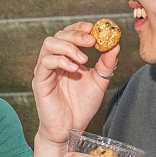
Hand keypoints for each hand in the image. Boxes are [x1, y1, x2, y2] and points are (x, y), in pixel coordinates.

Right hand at [32, 22, 120, 144]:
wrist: (70, 128)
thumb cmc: (82, 106)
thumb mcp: (99, 82)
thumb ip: (106, 64)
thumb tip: (115, 45)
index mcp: (67, 58)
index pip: (69, 34)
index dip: (80, 28)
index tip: (95, 28)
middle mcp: (54, 61)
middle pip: (58, 35)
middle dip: (76, 34)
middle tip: (92, 41)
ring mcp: (45, 70)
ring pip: (49, 44)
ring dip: (68, 46)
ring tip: (83, 59)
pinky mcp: (40, 81)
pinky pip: (46, 62)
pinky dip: (61, 61)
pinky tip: (74, 69)